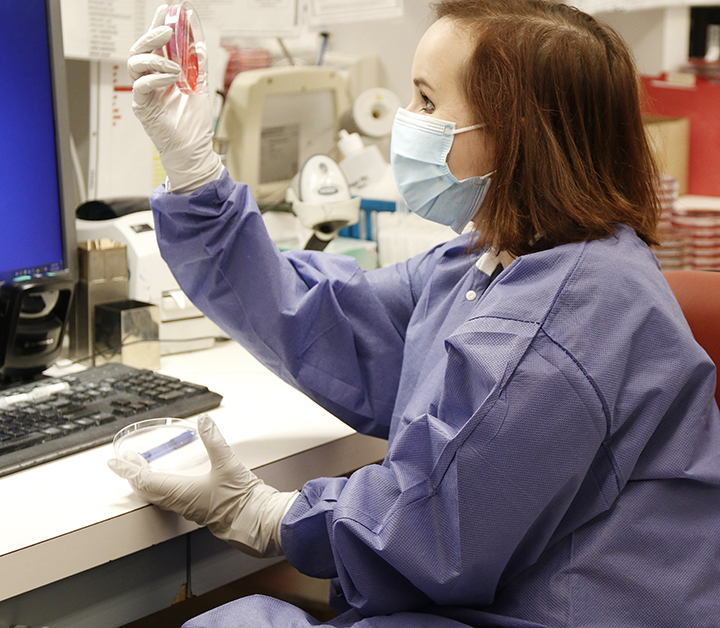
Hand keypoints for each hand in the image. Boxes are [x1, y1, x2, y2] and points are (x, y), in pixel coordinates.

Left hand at [108, 415, 298, 557]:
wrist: (256, 521)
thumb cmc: (240, 499)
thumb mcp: (227, 463)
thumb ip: (214, 440)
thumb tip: (204, 421)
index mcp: (181, 492)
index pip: (145, 480)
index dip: (128, 470)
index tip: (115, 462)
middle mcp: (180, 502)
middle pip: (147, 490)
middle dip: (135, 474)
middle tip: (126, 462)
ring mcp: (189, 508)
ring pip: (159, 496)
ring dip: (148, 481)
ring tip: (144, 469)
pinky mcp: (200, 510)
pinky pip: (171, 499)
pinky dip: (163, 488)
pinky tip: (172, 482)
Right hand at [127, 4, 223, 192]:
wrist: (193, 148)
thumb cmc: (194, 122)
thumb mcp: (200, 87)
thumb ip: (198, 66)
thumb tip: (198, 44)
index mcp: (163, 71)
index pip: (157, 44)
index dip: (159, 25)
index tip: (167, 9)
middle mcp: (151, 79)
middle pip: (142, 49)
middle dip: (153, 35)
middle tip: (168, 30)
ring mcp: (145, 92)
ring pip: (136, 64)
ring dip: (157, 59)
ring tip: (176, 68)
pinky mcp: (142, 106)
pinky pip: (141, 86)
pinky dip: (155, 78)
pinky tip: (170, 79)